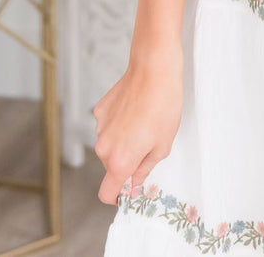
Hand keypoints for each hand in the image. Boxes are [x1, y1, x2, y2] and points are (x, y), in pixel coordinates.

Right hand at [92, 44, 183, 204]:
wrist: (153, 69)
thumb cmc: (163, 104)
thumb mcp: (163, 145)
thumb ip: (145, 169)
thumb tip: (135, 182)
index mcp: (119, 161)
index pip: (107, 193)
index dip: (119, 195)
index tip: (130, 189)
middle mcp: (104, 147)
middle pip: (111, 166)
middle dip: (127, 161)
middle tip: (149, 143)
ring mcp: (99, 127)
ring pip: (110, 144)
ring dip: (124, 140)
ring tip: (145, 121)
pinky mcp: (100, 109)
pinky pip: (108, 125)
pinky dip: (119, 122)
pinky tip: (135, 108)